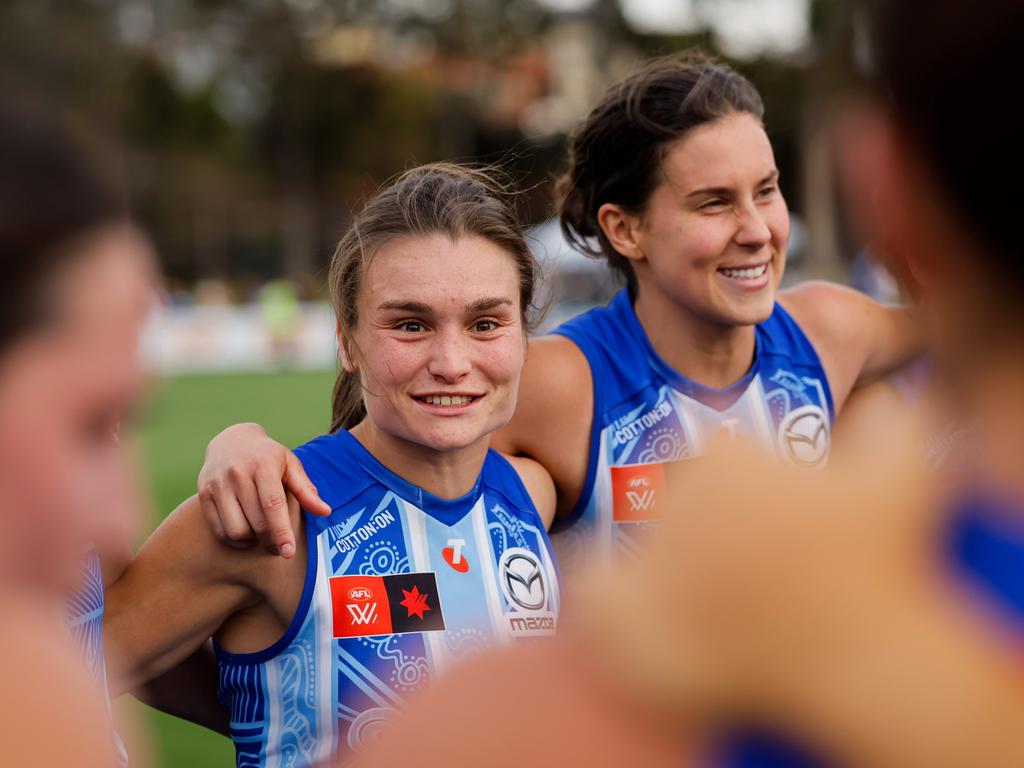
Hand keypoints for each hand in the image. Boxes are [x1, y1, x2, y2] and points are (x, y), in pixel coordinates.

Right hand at [197, 423, 329, 556]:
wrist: (231, 440)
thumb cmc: (268, 456)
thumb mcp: (291, 465)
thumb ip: (306, 490)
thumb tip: (325, 511)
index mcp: (262, 465)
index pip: (272, 504)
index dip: (281, 531)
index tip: (289, 552)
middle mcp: (237, 474)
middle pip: (256, 522)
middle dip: (271, 541)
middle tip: (280, 547)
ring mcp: (217, 484)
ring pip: (235, 530)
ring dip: (252, 541)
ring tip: (262, 536)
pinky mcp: (204, 494)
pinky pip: (219, 530)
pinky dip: (234, 540)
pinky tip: (246, 533)